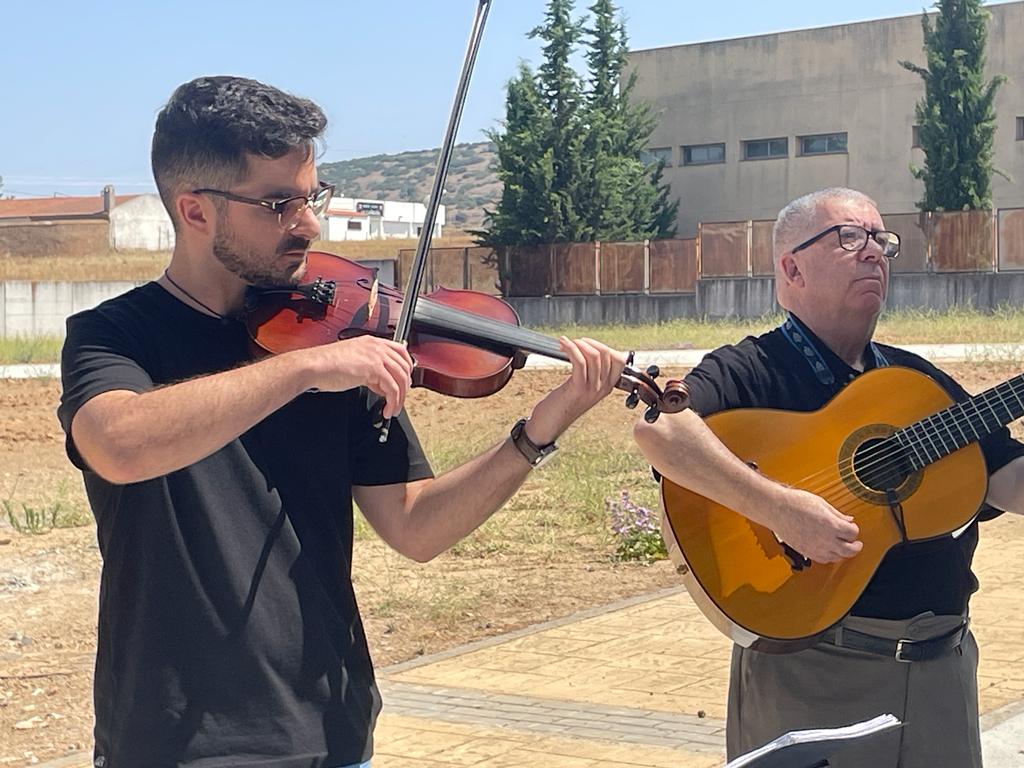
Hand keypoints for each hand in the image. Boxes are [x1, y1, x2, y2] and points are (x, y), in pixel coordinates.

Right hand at [298, 335, 413, 417]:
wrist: (314, 366)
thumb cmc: (326, 365)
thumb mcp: (354, 362)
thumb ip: (369, 370)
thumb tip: (379, 383)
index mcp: (372, 342)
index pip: (401, 351)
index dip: (407, 367)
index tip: (405, 380)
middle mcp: (377, 347)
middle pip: (404, 366)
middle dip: (405, 386)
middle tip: (400, 398)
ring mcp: (376, 357)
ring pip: (401, 378)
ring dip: (400, 397)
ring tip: (394, 408)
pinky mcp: (374, 369)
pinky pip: (392, 388)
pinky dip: (393, 402)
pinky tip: (387, 409)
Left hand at [526, 337, 626, 444]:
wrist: (548, 425)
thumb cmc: (561, 405)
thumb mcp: (581, 389)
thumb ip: (589, 374)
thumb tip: (588, 351)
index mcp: (606, 387)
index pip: (619, 360)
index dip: (603, 347)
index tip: (587, 344)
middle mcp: (602, 388)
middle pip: (606, 354)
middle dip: (589, 342)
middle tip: (574, 342)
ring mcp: (592, 389)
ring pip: (594, 356)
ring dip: (578, 344)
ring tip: (566, 343)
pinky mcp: (578, 388)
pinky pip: (580, 361)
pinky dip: (571, 349)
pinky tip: (563, 345)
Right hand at [761, 486, 862, 564]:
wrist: (777, 509)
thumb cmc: (796, 502)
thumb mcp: (821, 503)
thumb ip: (837, 514)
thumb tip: (848, 520)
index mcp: (831, 525)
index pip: (853, 533)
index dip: (854, 529)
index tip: (851, 527)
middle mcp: (826, 539)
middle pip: (850, 550)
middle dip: (855, 546)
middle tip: (856, 544)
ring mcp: (816, 547)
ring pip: (837, 557)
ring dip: (842, 552)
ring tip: (842, 546)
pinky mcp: (806, 551)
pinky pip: (823, 560)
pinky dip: (829, 557)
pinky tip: (828, 550)